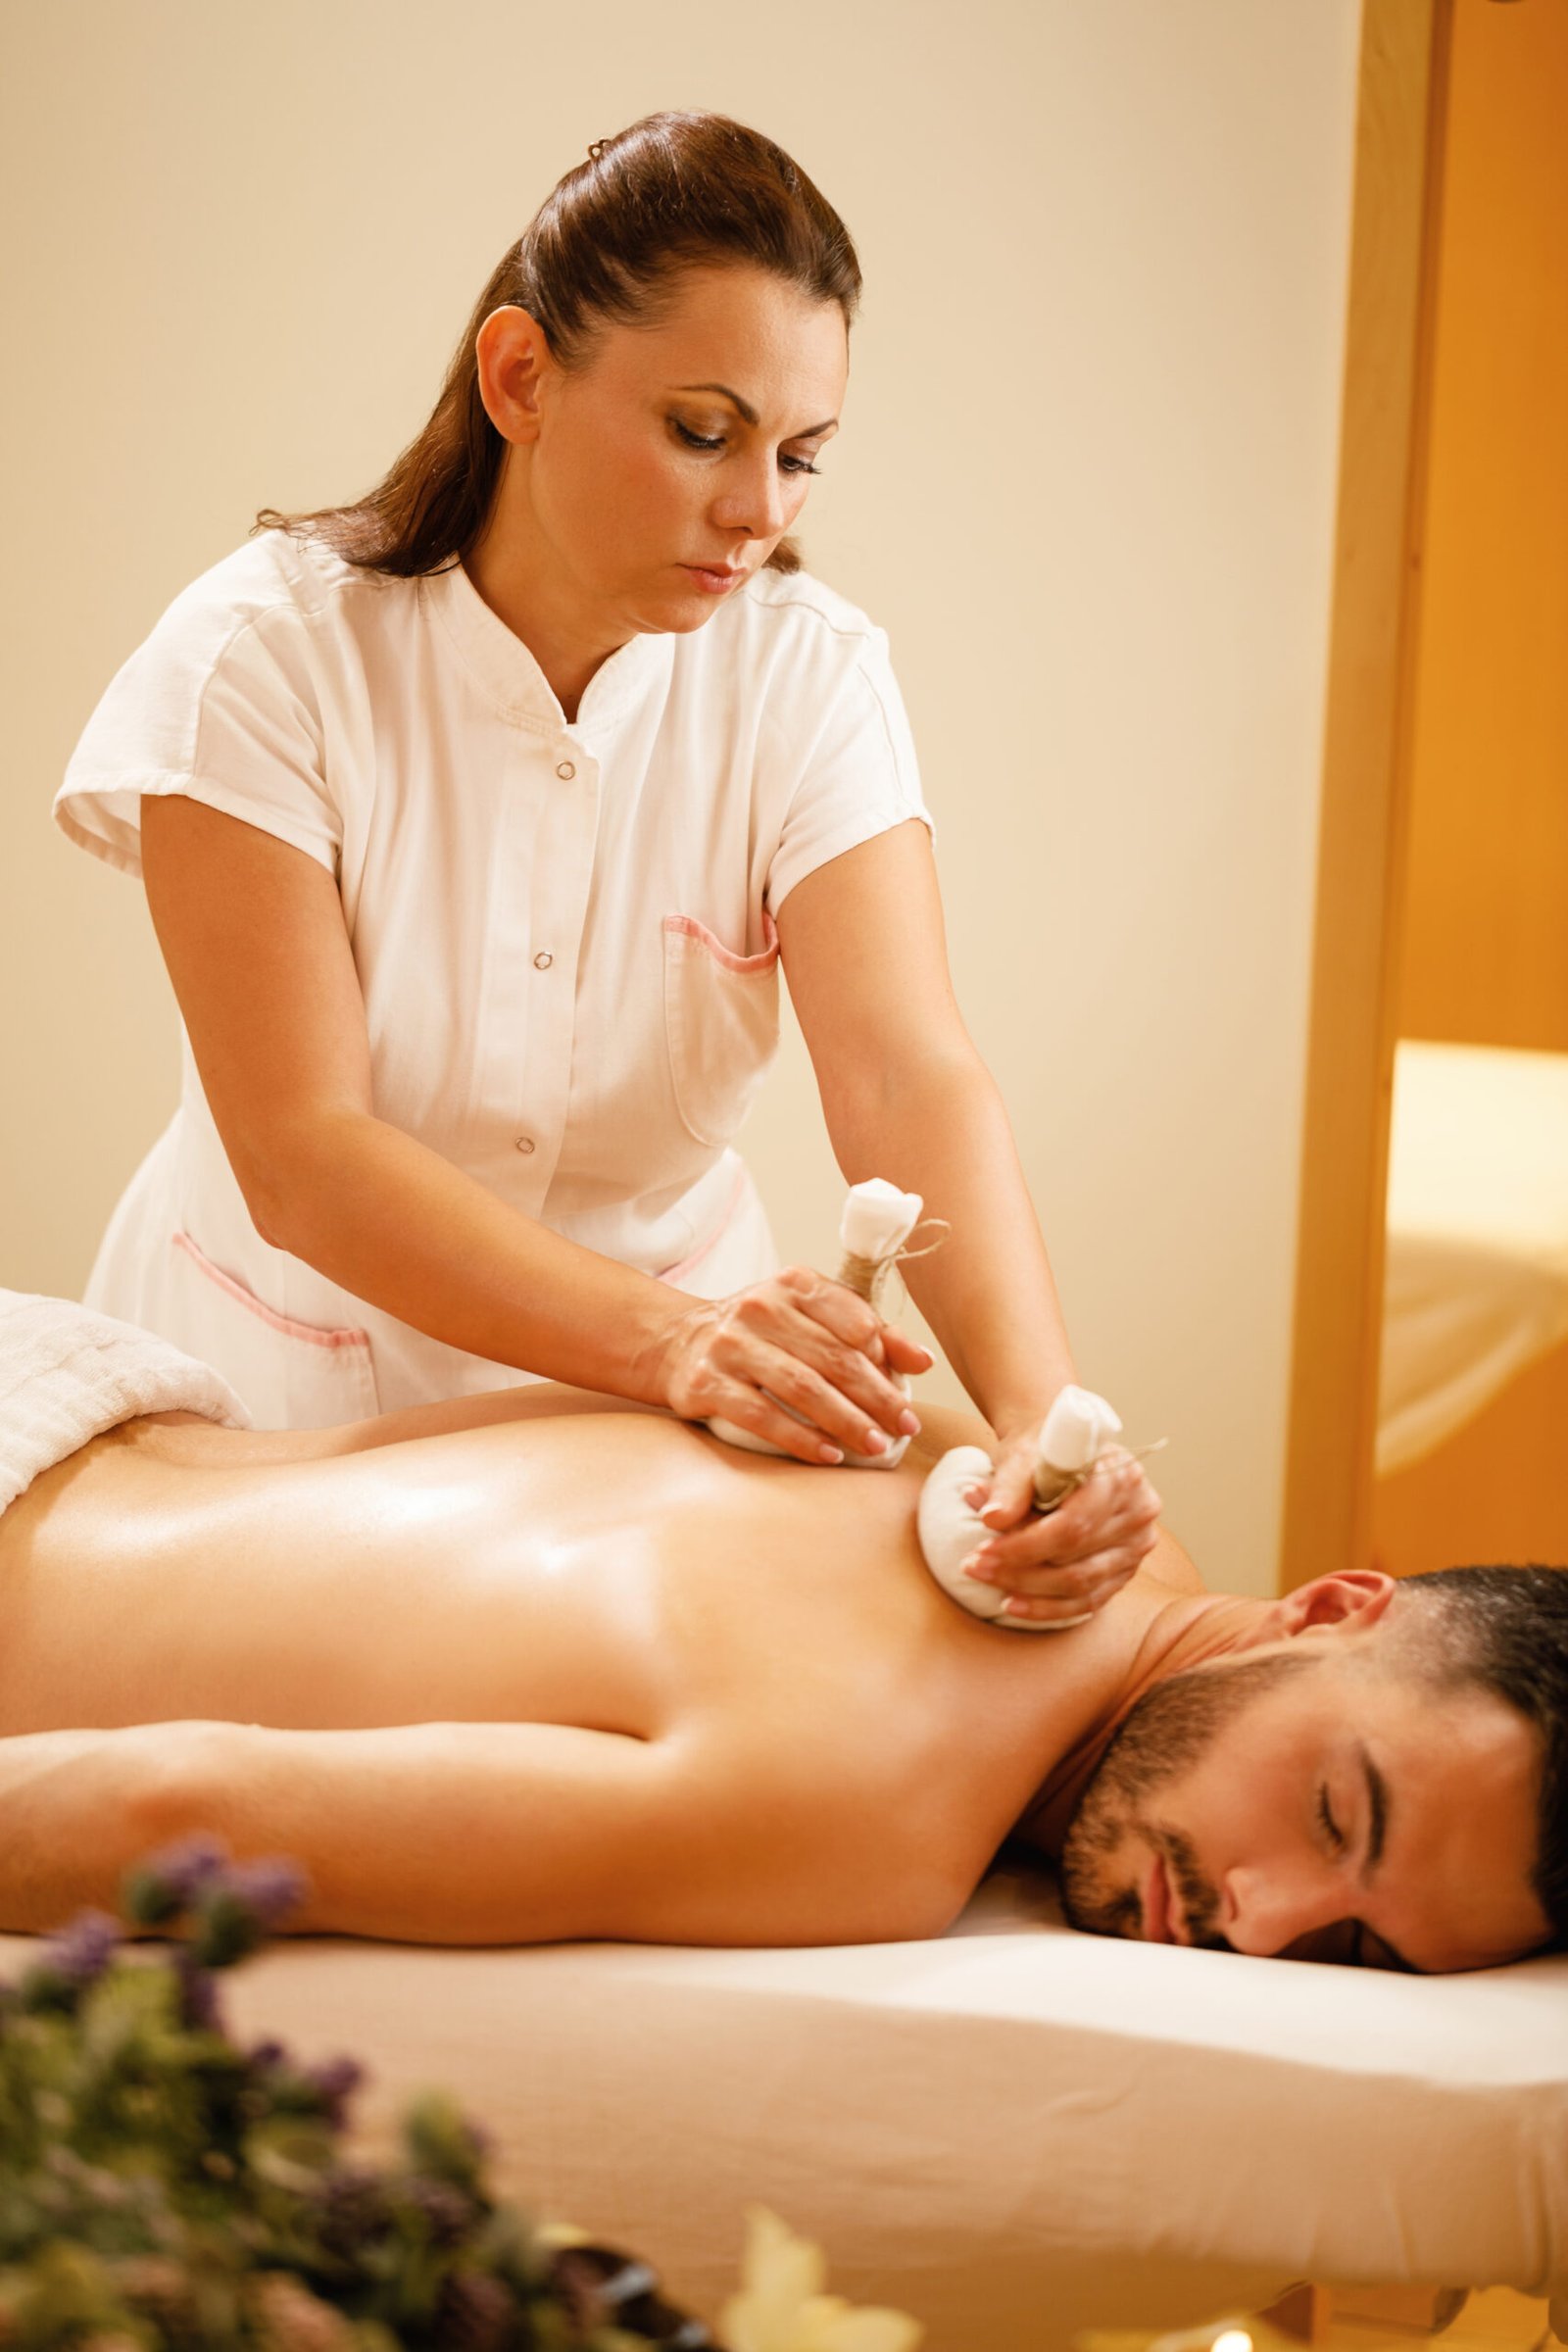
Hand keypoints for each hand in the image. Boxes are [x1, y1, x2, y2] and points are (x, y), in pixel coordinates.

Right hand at [654, 1266, 932, 1464]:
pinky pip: (761, 1415)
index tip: (908, 1391)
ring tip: (875, 1445)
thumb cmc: (760, 1333)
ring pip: (801, 1387)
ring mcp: (731, 1344)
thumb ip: (865, 1332)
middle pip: (833, 1357)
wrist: (677, 1342)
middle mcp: (760, 1308)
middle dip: (876, 1396)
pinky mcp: (707, 1382)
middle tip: (903, 1426)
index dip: (887, 1355)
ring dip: (845, 1420)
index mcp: (793, 1285)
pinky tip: (828, 1454)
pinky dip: (800, 1438)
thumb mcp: (807, 1317)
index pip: (853, 1318)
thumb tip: (922, 1360)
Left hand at [958, 1439, 1161, 1624]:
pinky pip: (1088, 1600)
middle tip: (973, 1566)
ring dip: (1027, 1590)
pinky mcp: (1126, 1569)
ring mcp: (1136, 1545)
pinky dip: (1048, 1607)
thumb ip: (1009, 1486)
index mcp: (1121, 1476)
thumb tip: (992, 1518)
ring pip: (1081, 1584)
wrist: (1064, 1445)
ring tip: (986, 1578)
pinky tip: (1013, 1604)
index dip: (1024, 1545)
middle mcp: (1139, 1511)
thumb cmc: (1044, 1448)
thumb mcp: (1023, 1455)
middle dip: (1018, 1568)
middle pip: (1076, 1558)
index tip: (982, 1550)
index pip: (1072, 1526)